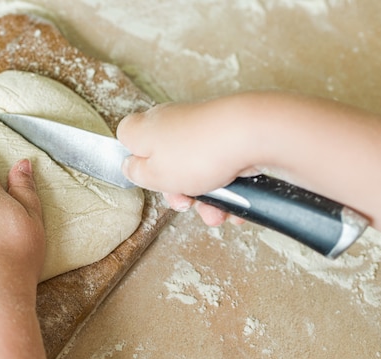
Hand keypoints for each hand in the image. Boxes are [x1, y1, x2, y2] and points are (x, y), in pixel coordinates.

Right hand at [117, 101, 256, 225]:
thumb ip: (136, 173)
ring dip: (205, 199)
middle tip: (184, 201)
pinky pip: (221, 169)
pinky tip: (234, 205)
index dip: (134, 161)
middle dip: (176, 190)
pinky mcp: (228, 136)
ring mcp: (202, 129)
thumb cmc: (200, 152)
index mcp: (147, 127)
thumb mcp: (154, 175)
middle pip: (165, 162)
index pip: (127, 137)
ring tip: (215, 212)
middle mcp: (173, 123)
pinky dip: (227, 189)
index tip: (145, 177)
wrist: (253, 135)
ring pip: (196, 171)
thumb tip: (130, 166)